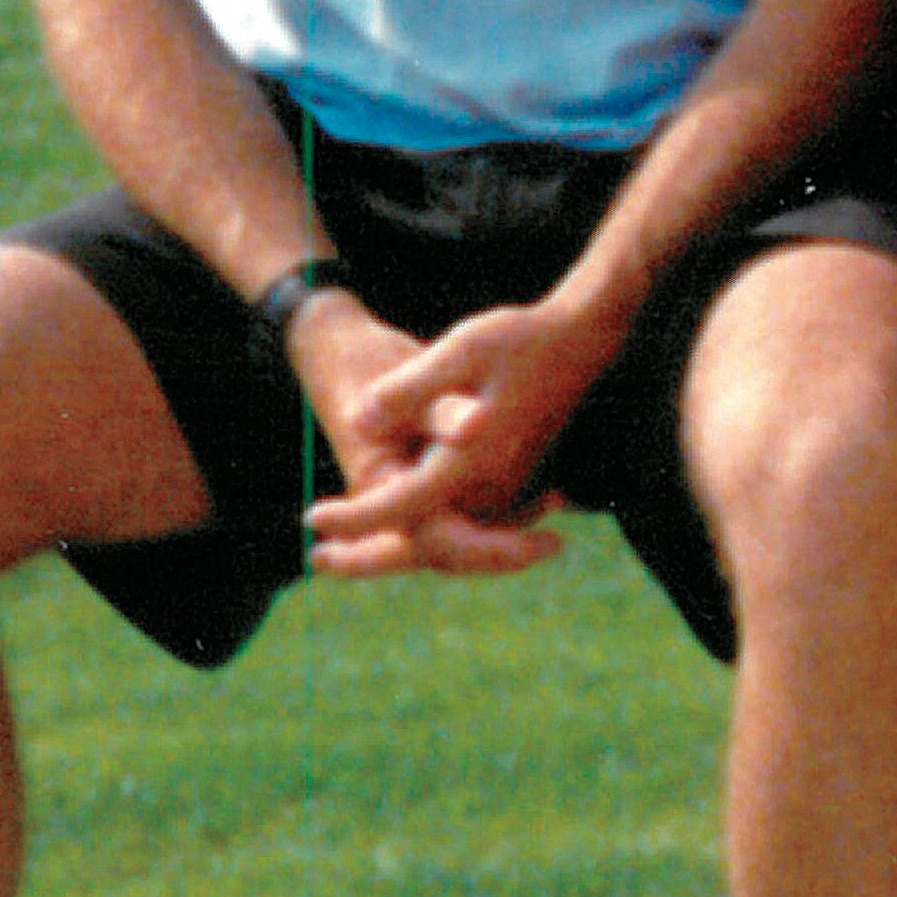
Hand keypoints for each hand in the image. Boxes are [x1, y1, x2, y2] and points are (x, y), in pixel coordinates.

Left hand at [301, 288, 594, 576]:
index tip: (312, 518)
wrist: (584, 336)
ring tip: (340, 552)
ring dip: (397, 549)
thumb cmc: (521, 337)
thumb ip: (410, 389)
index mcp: (473, 458)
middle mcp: (492, 483)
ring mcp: (506, 486)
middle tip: (316, 560)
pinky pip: (467, 523)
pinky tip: (395, 523)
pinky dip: (429, 531)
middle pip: (427, 544)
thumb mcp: (462, 348)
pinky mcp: (513, 479)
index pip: (402, 504)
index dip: (354, 518)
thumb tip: (360, 421)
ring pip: (448, 538)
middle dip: (368, 558)